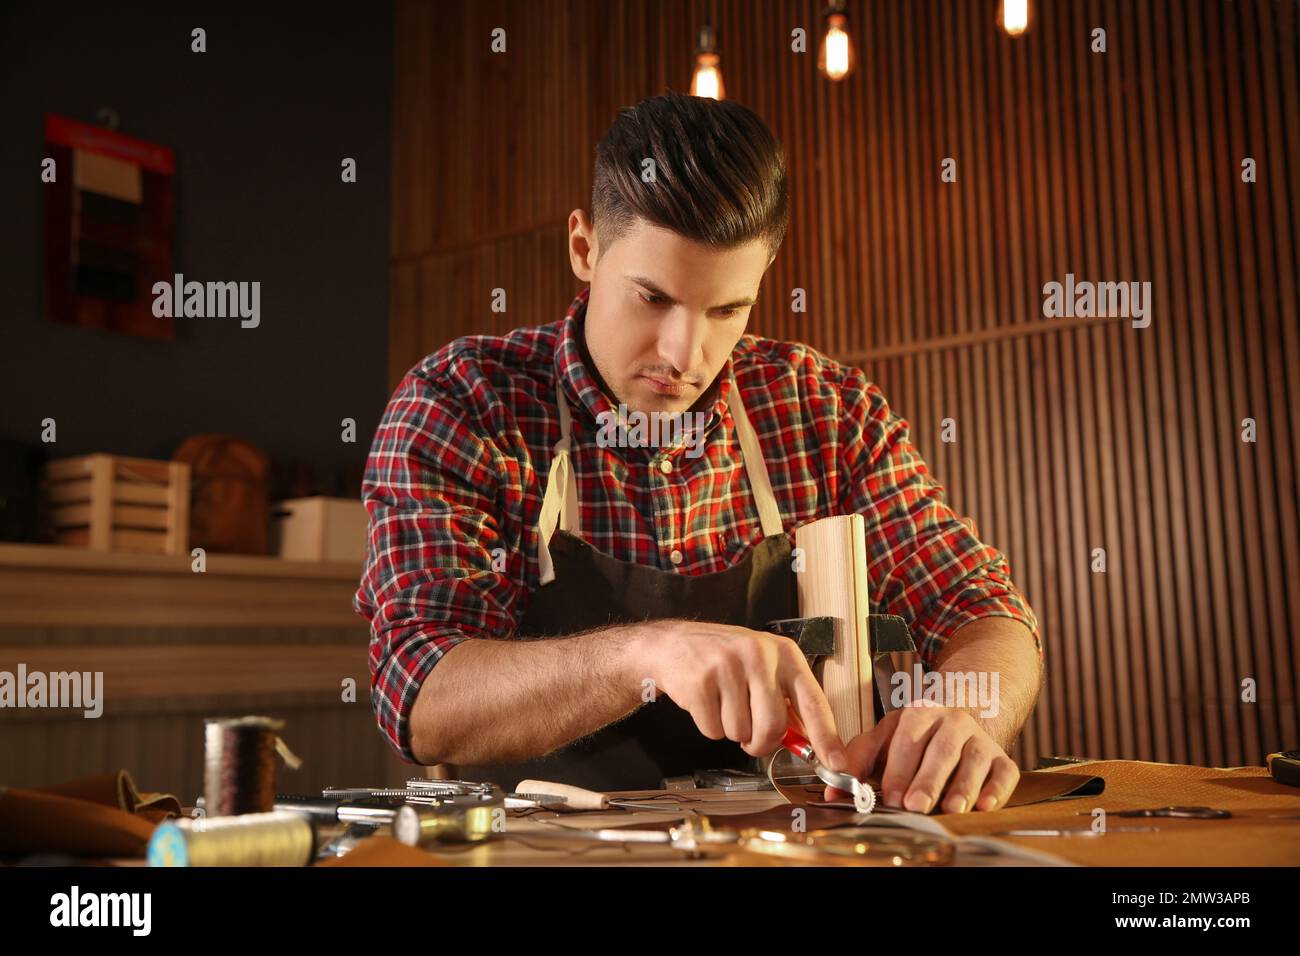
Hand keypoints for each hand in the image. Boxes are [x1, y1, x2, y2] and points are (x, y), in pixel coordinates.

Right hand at [635, 620, 847, 769]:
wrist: (673, 644)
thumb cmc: (725, 660)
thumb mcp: (764, 668)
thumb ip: (788, 702)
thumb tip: (811, 745)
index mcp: (784, 653)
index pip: (813, 701)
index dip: (826, 737)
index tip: (837, 764)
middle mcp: (759, 655)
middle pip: (773, 726)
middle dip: (760, 742)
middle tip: (750, 734)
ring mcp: (727, 667)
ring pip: (741, 733)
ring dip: (732, 731)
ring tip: (723, 703)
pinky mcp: (700, 682)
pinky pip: (713, 731)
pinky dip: (710, 727)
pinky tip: (706, 702)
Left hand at [826, 706, 1017, 812]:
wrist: (958, 722)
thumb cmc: (914, 739)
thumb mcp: (883, 741)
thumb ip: (857, 762)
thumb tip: (833, 791)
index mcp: (918, 714)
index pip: (907, 740)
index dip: (898, 770)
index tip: (889, 796)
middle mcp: (952, 722)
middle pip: (941, 750)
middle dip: (928, 780)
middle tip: (915, 805)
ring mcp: (979, 739)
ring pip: (973, 760)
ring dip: (962, 786)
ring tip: (951, 808)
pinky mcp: (1001, 758)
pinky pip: (1004, 772)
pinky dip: (996, 789)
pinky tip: (984, 805)